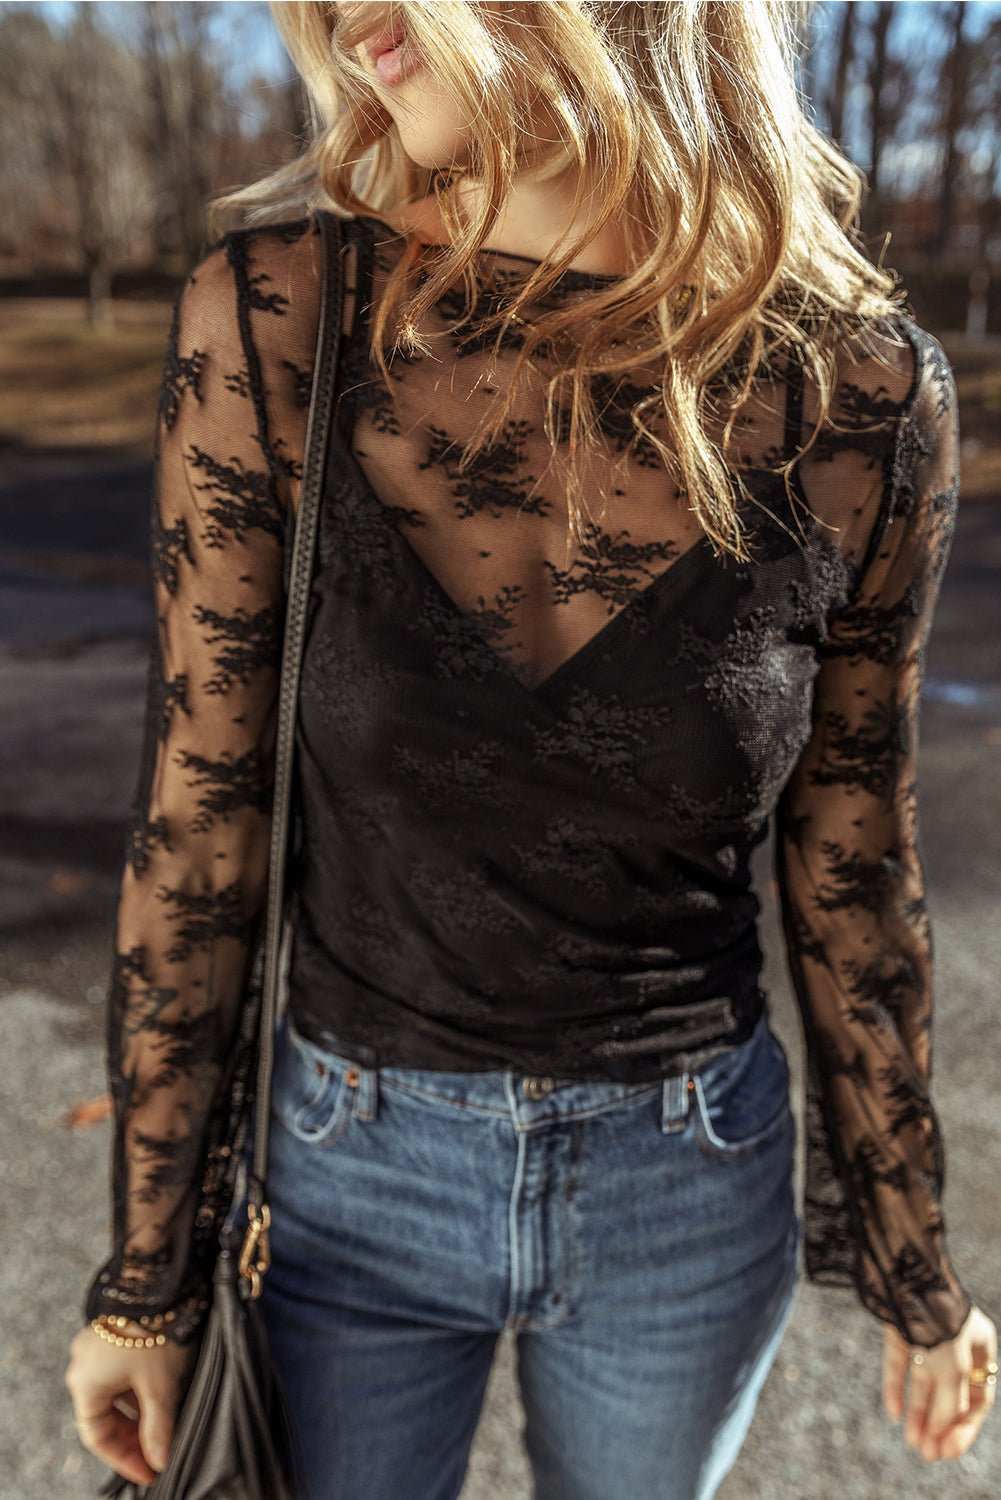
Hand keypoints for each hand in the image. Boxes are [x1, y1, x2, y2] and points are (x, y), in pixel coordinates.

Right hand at [65, 1320, 198, 1485]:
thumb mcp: (160, 1386)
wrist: (157, 1279)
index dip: (124, 1459)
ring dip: (136, 1412)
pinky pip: (119, 1371)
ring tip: (164, 1426)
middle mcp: (83, 1366)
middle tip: (158, 1452)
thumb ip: (158, 1427)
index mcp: (84, 1384)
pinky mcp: (112, 1331)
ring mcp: (95, 1346)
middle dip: (132, 1436)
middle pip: (104, 1415)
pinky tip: (159, 1394)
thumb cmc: (154, 1332)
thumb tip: (159, 1459)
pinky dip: (136, 1388)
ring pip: (114, 1392)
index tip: (149, 1471)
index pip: (98, 1436)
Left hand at [883, 1304, 996, 1461]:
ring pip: (924, 1382)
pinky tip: (893, 1414)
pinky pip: (899, 1363)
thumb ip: (952, 1403)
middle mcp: (954, 1340)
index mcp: (979, 1345)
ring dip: (919, 1414)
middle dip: (940, 1425)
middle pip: (950, 1393)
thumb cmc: (939, 1320)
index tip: (949, 1452)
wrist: (904, 1274)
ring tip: (912, 1443)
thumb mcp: (954, 1370)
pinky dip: (896, 1388)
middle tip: (928, 1455)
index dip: (965, 1427)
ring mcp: (925, 1333)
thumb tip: (944, 1430)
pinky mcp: (898, 1328)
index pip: (978, 1397)